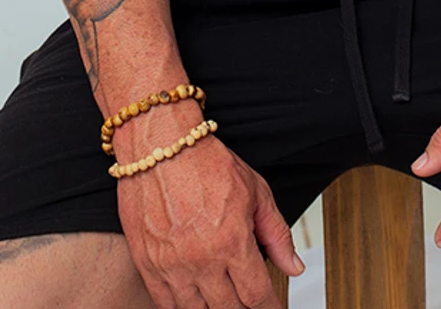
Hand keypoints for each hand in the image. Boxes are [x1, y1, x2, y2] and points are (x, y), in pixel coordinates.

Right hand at [115, 102, 303, 307]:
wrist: (162, 147)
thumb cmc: (208, 163)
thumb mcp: (256, 192)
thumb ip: (276, 234)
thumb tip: (293, 267)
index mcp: (232, 242)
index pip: (256, 296)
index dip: (269, 308)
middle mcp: (202, 261)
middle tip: (250, 303)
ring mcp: (171, 266)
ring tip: (226, 301)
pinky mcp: (147, 264)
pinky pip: (165, 305)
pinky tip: (195, 302)